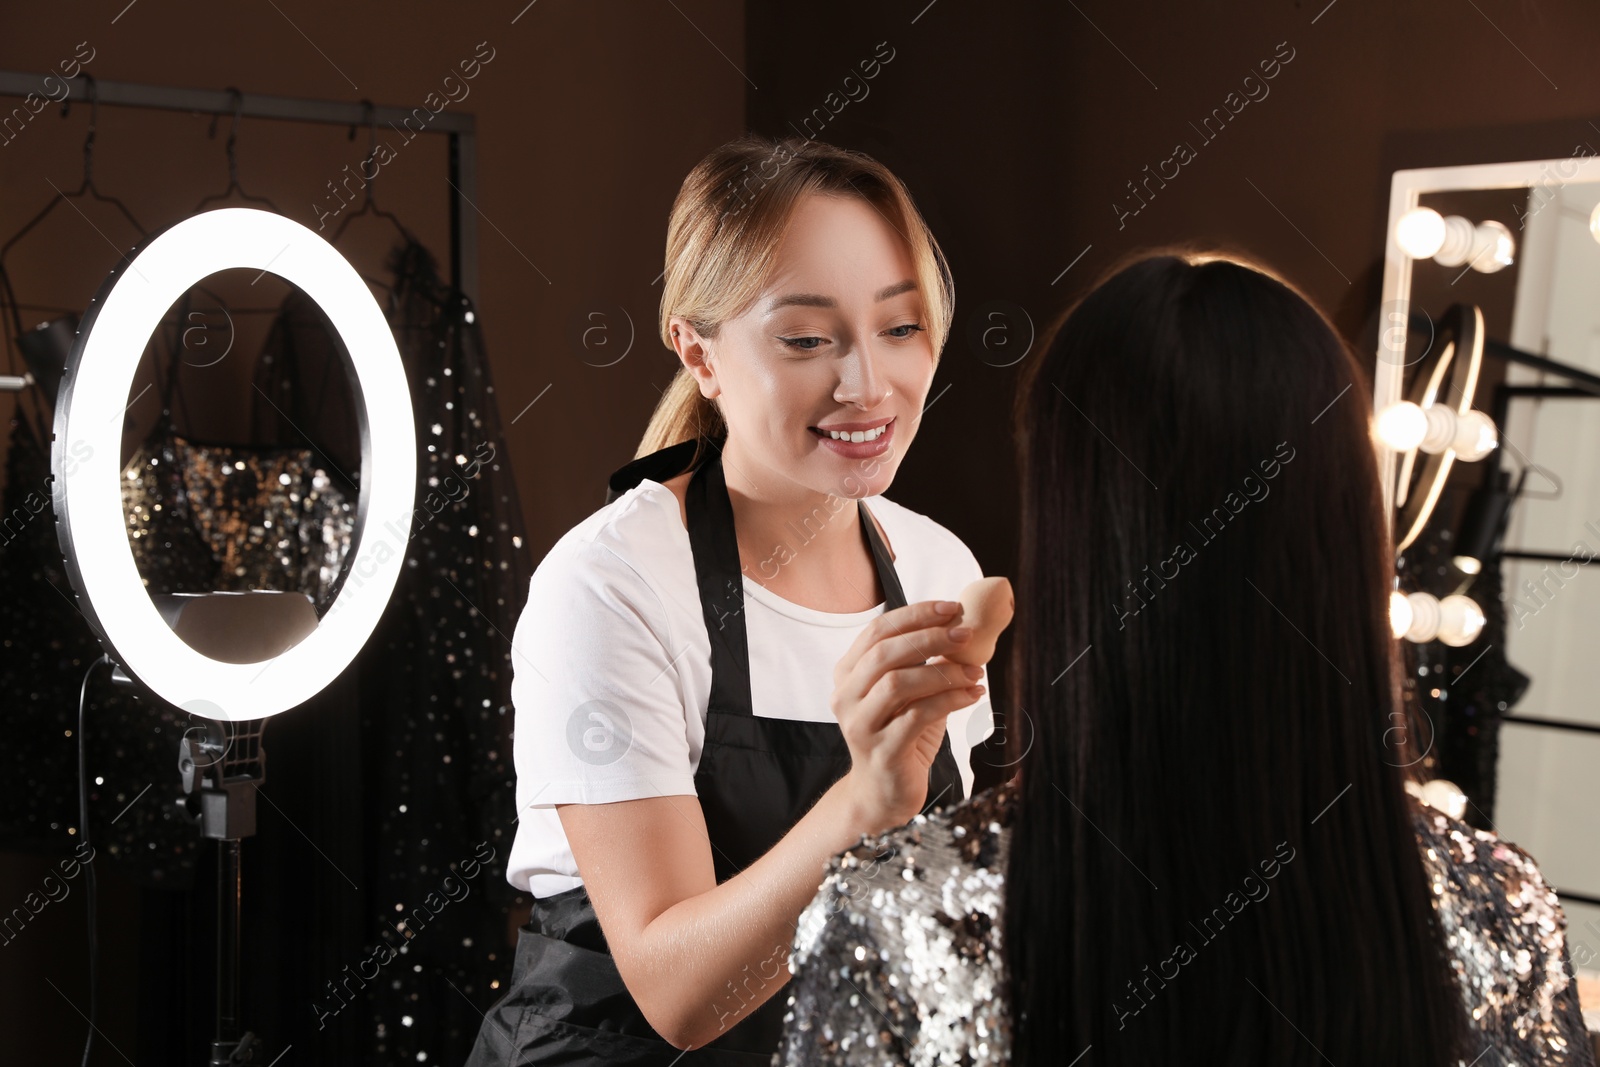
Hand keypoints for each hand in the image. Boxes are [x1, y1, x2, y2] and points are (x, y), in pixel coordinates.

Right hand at [830, 599, 985, 832]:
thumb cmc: (900, 735)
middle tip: (966, 633)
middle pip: (885, 653)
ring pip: (898, 683)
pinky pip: (917, 716)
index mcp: (848, 673)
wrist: (883, 792)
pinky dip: (950, 700)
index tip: (952, 608)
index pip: (878, 631)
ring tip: (975, 672)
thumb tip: (960, 625)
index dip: (915, 615)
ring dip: (943, 672)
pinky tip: (972, 695)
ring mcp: (860, 725)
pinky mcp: (882, 751)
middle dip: (930, 637)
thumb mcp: (909, 693)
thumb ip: (923, 662)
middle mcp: (846, 696)